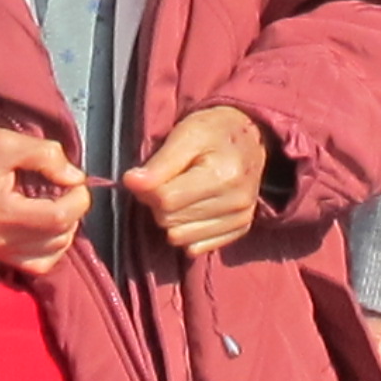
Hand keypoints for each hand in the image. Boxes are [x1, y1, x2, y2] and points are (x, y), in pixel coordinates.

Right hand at [0, 125, 93, 276]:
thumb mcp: (6, 141)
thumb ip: (46, 156)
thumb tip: (75, 176)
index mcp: (0, 213)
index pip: (58, 218)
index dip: (78, 198)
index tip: (74, 178)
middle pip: (58, 238)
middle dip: (72, 211)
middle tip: (64, 186)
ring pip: (51, 256)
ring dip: (63, 230)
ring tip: (55, 202)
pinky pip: (35, 264)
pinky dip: (49, 247)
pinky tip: (46, 222)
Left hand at [122, 105, 271, 258]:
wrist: (249, 135)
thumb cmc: (213, 131)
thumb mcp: (185, 134)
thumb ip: (159, 163)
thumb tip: (130, 182)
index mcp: (223, 175)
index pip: (166, 200)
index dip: (148, 189)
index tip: (149, 175)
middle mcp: (236, 202)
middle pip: (170, 221)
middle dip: (160, 203)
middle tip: (169, 181)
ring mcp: (240, 218)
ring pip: (180, 238)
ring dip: (173, 218)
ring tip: (183, 193)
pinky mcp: (240, 229)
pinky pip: (196, 249)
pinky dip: (188, 231)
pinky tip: (194, 209)